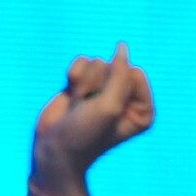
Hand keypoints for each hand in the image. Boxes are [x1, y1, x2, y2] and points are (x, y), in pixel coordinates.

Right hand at [32, 43, 154, 194]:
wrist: (53, 150)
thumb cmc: (85, 135)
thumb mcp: (110, 105)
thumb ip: (120, 72)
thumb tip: (122, 45)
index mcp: (142, 108)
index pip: (134, 73)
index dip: (114, 88)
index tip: (103, 112)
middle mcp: (126, 97)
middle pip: (116, 66)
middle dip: (97, 86)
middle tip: (87, 111)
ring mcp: (104, 90)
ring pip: (98, 62)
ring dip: (84, 84)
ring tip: (78, 107)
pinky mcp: (84, 84)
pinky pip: (83, 61)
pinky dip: (73, 76)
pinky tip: (70, 96)